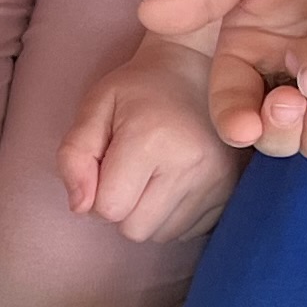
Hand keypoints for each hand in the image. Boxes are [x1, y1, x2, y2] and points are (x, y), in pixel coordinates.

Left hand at [56, 34, 243, 245]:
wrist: (200, 70)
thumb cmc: (139, 89)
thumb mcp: (96, 106)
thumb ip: (74, 155)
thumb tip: (79, 208)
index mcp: (149, 140)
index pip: (108, 209)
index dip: (97, 193)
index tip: (108, 166)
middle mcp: (189, 165)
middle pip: (135, 230)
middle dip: (123, 208)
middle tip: (130, 173)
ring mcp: (216, 181)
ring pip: (162, 235)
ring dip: (148, 214)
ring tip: (154, 175)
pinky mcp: (231, 192)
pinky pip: (188, 232)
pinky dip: (174, 215)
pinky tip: (175, 183)